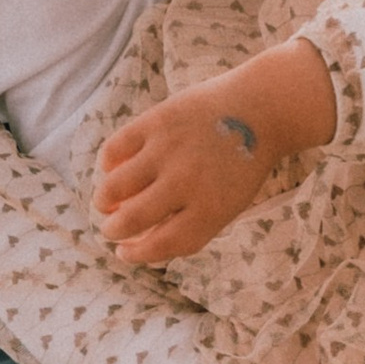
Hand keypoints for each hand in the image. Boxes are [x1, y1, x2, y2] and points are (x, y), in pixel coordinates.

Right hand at [95, 38, 335, 265]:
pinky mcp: (156, 122)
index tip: (123, 252)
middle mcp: (186, 183)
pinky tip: (113, 168)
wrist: (261, 109)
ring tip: (105, 202)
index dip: (135, 254)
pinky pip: (114, 149)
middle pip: (131, 220)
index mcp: (209, 211)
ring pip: (114, 187)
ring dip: (103, 201)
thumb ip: (191, 224)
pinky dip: (108, 164)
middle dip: (112, 230)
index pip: (160, 245)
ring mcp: (168, 151)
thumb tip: (140, 240)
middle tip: (110, 228)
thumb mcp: (228, 204)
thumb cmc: (242, 163)